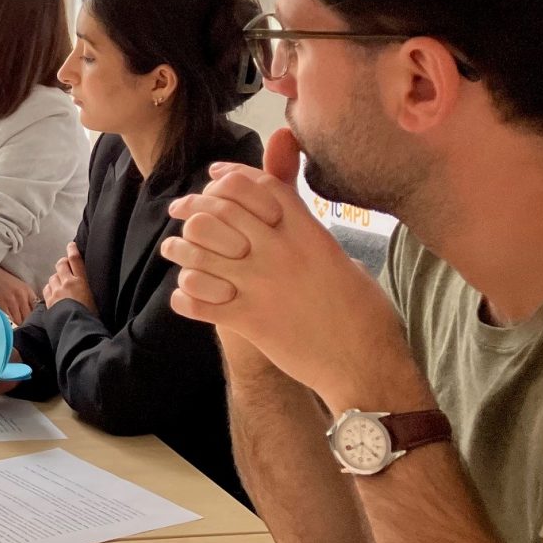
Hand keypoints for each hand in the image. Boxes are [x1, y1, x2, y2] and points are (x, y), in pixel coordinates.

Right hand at [0, 265, 38, 322]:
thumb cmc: (2, 278)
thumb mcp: (19, 285)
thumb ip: (27, 296)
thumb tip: (33, 310)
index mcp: (27, 290)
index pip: (37, 308)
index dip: (36, 316)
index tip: (34, 320)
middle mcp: (21, 296)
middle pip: (29, 316)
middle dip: (28, 322)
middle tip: (25, 325)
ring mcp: (12, 302)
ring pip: (20, 320)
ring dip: (19, 324)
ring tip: (17, 326)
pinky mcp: (2, 306)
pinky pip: (10, 320)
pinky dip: (10, 323)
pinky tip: (9, 323)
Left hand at [42, 241, 95, 311]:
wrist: (77, 329)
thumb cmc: (92, 317)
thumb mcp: (96, 300)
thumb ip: (90, 289)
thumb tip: (88, 288)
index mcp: (82, 282)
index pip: (76, 260)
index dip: (72, 250)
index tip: (71, 245)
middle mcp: (68, 283)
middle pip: (61, 264)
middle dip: (62, 263)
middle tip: (65, 266)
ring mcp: (57, 291)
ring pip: (53, 277)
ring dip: (56, 278)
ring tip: (61, 284)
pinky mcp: (49, 300)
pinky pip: (47, 288)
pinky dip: (50, 288)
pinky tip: (54, 293)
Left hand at [163, 127, 412, 402]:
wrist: (368, 365)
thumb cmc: (365, 313)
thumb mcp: (343, 259)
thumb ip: (311, 234)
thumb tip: (290, 215)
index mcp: (309, 233)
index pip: (259, 186)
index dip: (231, 177)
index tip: (213, 177)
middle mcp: (281, 252)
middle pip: (220, 210)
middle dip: (193, 206)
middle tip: (179, 209)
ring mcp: (261, 285)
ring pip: (199, 251)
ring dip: (180, 248)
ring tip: (173, 249)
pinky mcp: (249, 320)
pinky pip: (197, 299)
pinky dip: (186, 296)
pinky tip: (186, 296)